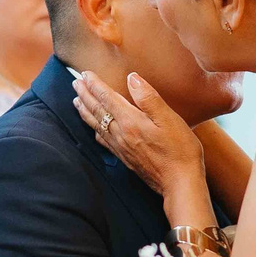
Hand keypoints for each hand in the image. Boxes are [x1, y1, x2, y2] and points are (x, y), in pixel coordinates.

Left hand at [73, 71, 211, 216]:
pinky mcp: (124, 158)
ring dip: (85, 111)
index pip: (107, 98)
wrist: (179, 183)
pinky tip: (93, 129)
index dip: (95, 84)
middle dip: (85, 95)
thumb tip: (131, 78)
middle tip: (74, 82)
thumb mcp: (169, 119)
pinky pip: (102, 140)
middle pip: (97, 111)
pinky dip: (94, 129)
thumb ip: (148, 97)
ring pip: (96, 125)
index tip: (85, 73)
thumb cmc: (180, 150)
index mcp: (130, 121)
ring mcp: (120, 147)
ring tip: (76, 101)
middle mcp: (120, 134)